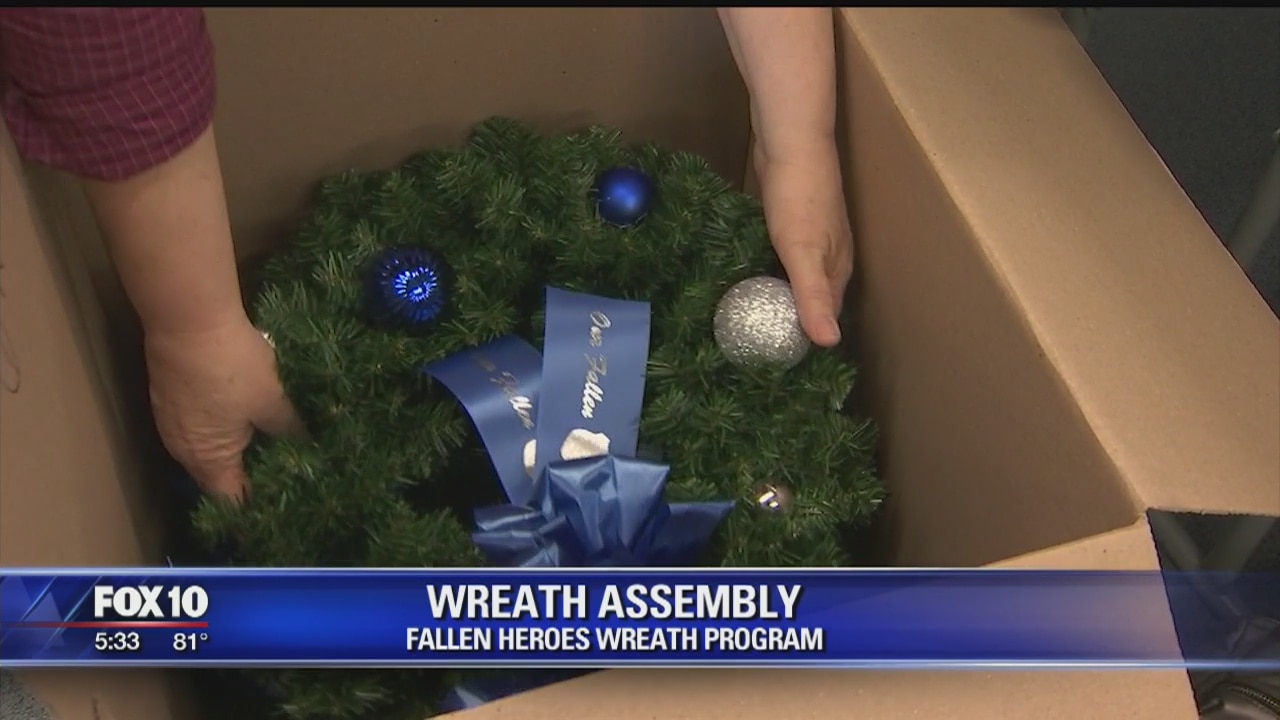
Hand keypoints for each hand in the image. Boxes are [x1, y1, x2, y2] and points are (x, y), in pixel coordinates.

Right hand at [144, 318, 303, 501]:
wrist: (188, 318)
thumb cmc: (234, 365)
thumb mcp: (273, 401)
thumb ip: (291, 430)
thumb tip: (311, 448)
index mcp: (207, 461)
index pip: (232, 501)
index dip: (259, 504)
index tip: (286, 499)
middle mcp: (182, 451)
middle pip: (217, 478)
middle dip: (250, 478)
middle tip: (287, 472)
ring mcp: (171, 425)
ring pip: (207, 450)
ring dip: (235, 451)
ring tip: (271, 445)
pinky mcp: (169, 399)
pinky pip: (197, 427)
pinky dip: (220, 429)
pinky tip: (244, 416)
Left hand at [754, 141, 853, 346]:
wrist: (791, 142)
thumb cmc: (799, 199)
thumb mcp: (804, 253)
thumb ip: (814, 297)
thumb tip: (830, 343)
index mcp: (837, 269)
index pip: (825, 315)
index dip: (805, 337)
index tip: (778, 360)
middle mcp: (827, 257)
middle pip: (810, 299)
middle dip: (788, 320)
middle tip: (754, 344)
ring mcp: (808, 238)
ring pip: (792, 278)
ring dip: (774, 296)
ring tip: (745, 319)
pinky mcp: (787, 222)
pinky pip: (776, 257)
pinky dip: (763, 270)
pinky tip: (743, 278)